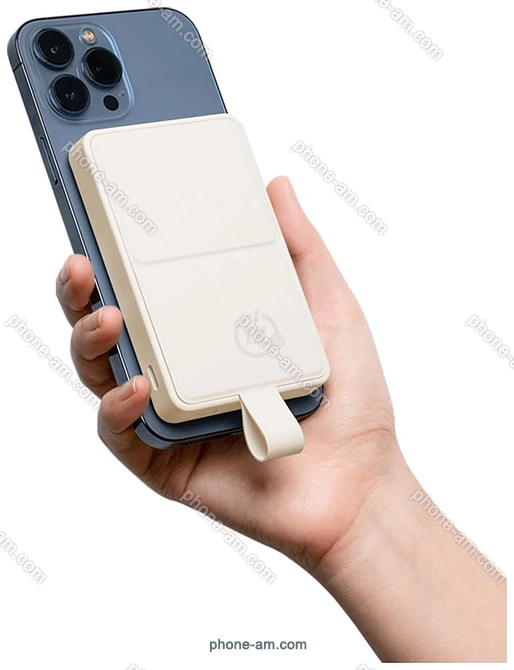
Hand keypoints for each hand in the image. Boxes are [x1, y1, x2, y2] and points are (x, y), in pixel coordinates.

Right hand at [56, 176, 401, 573]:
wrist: (361, 482)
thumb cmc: (350, 399)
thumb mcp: (328, 308)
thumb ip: (299, 249)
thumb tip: (277, 187)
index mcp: (209, 333)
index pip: (149, 289)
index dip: (117, 259)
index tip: (102, 223)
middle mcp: (181, 370)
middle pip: (111, 327)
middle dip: (82, 293)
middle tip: (84, 263)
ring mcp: (170, 416)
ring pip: (102, 374)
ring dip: (89, 341)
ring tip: (107, 316)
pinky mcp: (165, 461)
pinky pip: (121, 433)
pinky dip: (117, 407)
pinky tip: (138, 385)